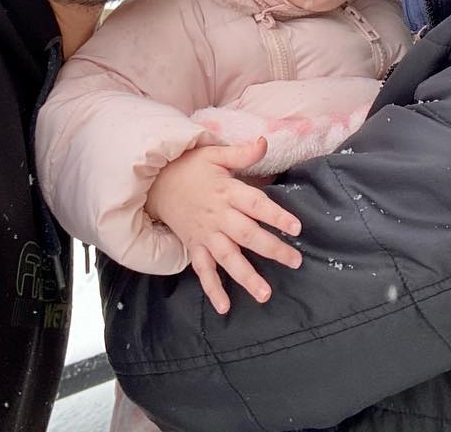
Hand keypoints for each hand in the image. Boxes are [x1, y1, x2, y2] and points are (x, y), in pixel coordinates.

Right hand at [145, 138, 302, 313]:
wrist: (155, 183)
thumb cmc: (190, 167)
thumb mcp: (214, 154)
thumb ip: (241, 153)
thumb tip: (265, 142)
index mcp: (226, 191)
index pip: (255, 204)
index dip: (276, 215)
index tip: (296, 227)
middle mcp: (218, 216)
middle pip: (247, 235)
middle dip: (272, 249)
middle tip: (294, 261)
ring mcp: (205, 234)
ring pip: (228, 258)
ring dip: (246, 276)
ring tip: (265, 294)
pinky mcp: (194, 246)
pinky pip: (203, 271)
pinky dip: (212, 289)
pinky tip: (224, 307)